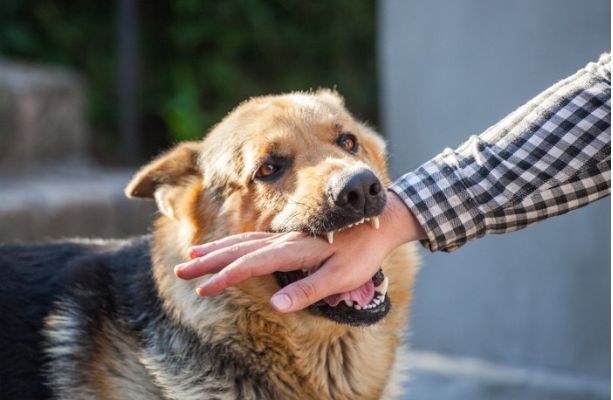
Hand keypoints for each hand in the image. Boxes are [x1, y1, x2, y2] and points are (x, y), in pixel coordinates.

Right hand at [174, 191, 424, 312]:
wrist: (382, 220)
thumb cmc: (364, 252)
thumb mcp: (342, 277)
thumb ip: (309, 290)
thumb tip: (277, 305)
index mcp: (295, 250)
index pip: (252, 264)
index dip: (226, 277)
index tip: (204, 288)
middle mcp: (286, 240)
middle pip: (240, 249)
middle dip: (209, 260)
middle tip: (182, 269)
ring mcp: (288, 236)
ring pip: (244, 240)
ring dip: (218, 249)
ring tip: (193, 255)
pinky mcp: (293, 236)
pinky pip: (256, 238)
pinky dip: (236, 243)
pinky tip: (229, 247)